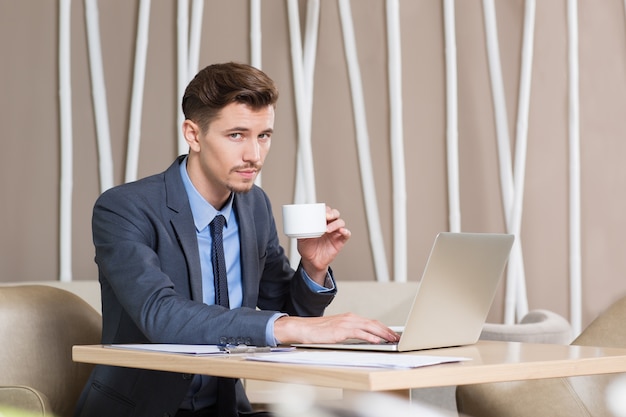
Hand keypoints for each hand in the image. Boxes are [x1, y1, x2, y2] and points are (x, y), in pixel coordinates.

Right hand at [273, 313, 399, 344]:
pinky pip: (359, 333)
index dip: (383, 327)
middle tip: (396, 337)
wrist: (304, 328)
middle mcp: (350, 318)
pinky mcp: (341, 330)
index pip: (371, 322)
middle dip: (387, 330)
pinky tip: (376, 340)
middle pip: (374, 323)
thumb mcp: (337, 330)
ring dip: (383, 333)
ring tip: (391, 339)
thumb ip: (350, 332)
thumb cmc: (318, 330)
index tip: (392, 334)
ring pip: (369, 327)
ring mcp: (346, 323)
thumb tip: (362, 338)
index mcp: (349, 317)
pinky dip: (370, 336)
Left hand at [297, 206, 350, 282]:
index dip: (325, 209)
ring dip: (335, 224)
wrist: (311, 261)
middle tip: (327, 216)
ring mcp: (335, 232)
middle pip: (335, 214)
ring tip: (328, 229)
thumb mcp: (301, 238)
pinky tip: (341, 231)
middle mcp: (329, 225)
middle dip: (332, 213)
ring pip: (340, 222)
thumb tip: (300, 223)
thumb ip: (302, 230)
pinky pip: (347, 234)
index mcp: (320, 222)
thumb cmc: (307, 248)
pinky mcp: (340, 241)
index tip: (321, 211)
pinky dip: (346, 231)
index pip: (325, 211)